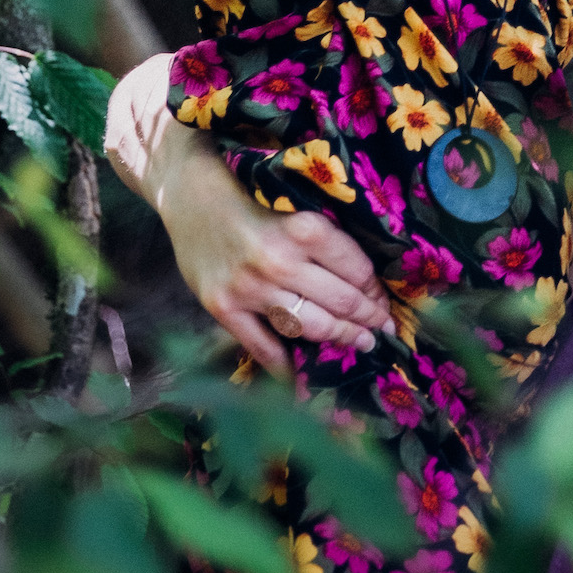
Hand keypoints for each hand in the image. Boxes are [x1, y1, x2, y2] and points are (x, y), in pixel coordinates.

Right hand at [106, 55, 390, 374]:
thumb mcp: (294, 209)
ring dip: (340, 339)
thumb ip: (325, 244)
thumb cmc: (249, 198)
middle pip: (340, 302)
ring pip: (310, 326)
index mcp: (304, 229)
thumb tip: (367, 286)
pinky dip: (282, 364)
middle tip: (382, 330)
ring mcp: (249, 288)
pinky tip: (299, 376)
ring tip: (357, 343)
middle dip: (367, 320)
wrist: (188, 195)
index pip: (357, 272)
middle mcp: (279, 261)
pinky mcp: (223, 306)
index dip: (376, 292)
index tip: (384, 303)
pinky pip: (262, 344)